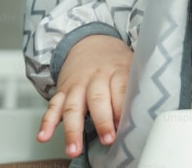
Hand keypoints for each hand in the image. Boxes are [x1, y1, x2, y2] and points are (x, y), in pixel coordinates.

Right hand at [37, 34, 131, 157]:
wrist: (90, 42)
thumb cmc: (114, 61)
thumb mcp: (131, 66)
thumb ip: (135, 87)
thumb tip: (148, 110)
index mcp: (117, 71)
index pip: (121, 89)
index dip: (122, 107)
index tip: (125, 125)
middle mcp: (96, 78)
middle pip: (97, 98)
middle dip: (102, 120)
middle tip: (107, 139)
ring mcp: (77, 85)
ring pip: (73, 106)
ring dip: (72, 129)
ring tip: (73, 148)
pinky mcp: (63, 90)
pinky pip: (53, 105)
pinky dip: (47, 122)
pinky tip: (43, 136)